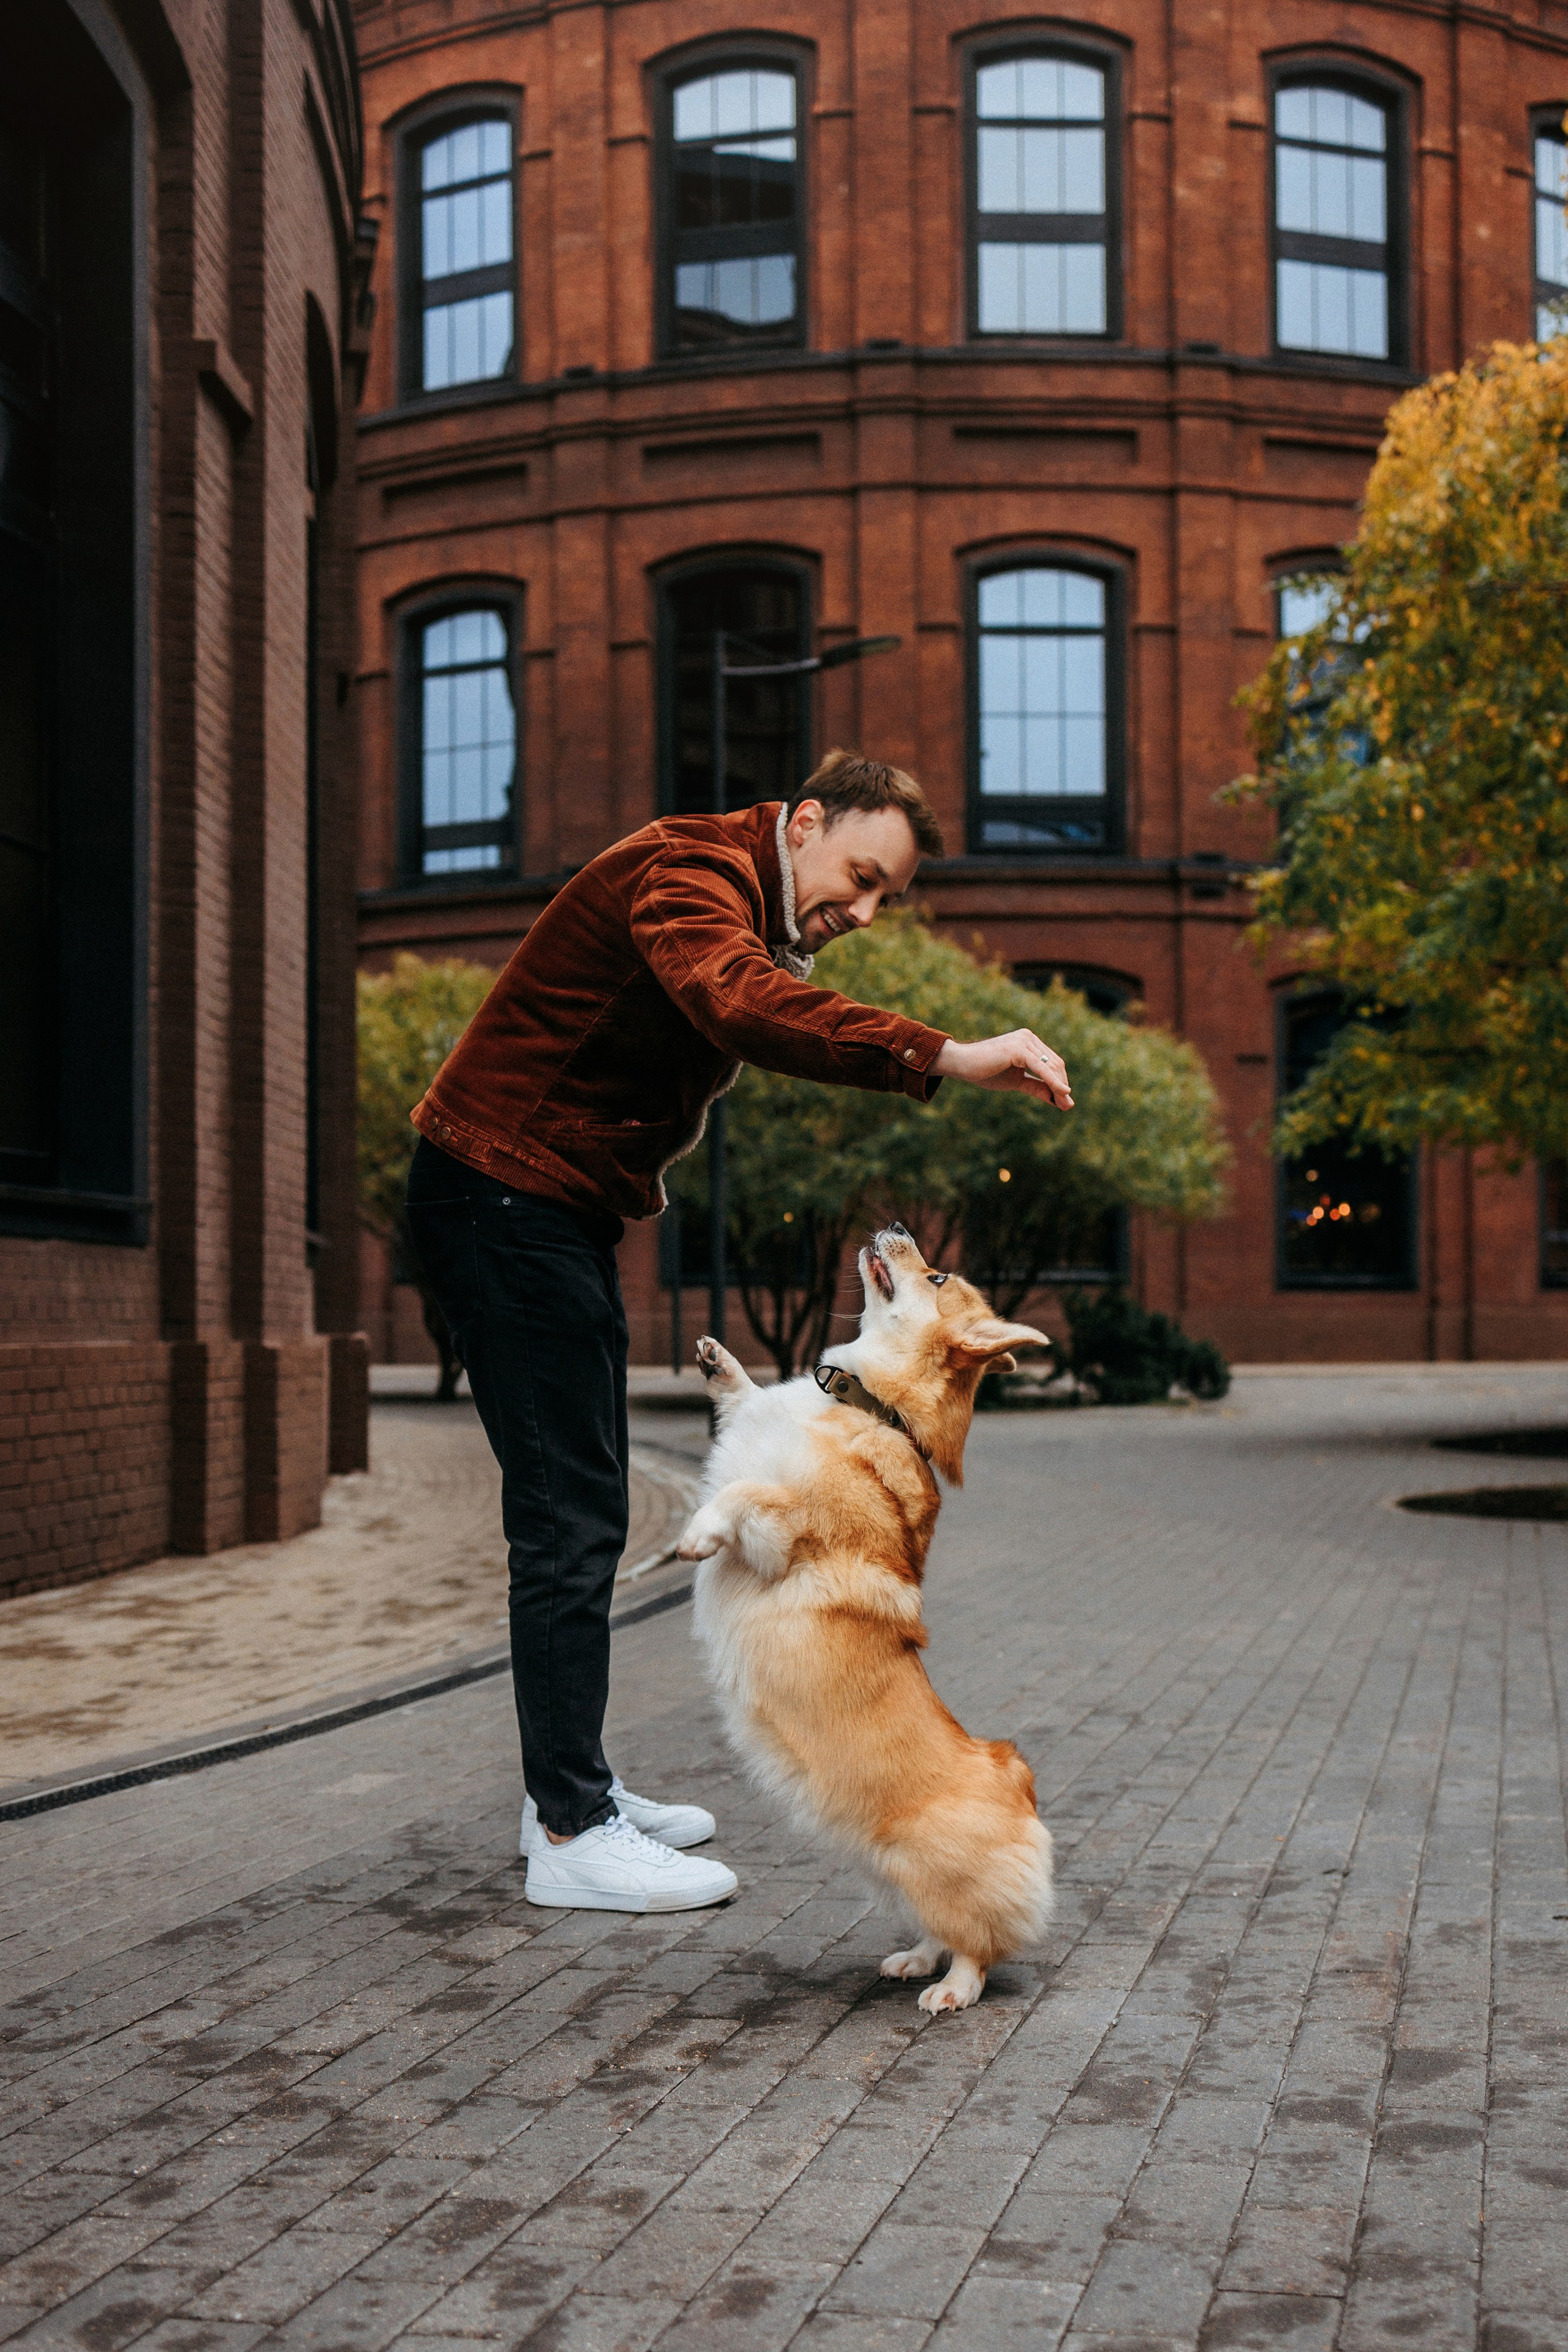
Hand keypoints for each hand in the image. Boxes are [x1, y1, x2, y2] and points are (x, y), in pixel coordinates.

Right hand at [934, 1031, 1073, 1109]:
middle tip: (1067, 1106)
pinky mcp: (1018, 1048)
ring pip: (1050, 1066)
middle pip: (1055, 1063)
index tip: (1064, 1101)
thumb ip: (1038, 1087)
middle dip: (1062, 1085)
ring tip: (1065, 1104)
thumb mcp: (1017, 1081)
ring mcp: (1024, 1040)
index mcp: (1029, 1042)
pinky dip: (1053, 1081)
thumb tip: (1060, 1100)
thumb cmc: (986, 1072)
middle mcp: (1029, 1037)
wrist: (962, 1064)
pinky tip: (1062, 1092)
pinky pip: (1041, 1067)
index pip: (1052, 1062)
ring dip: (1060, 1086)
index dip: (1060, 1081)